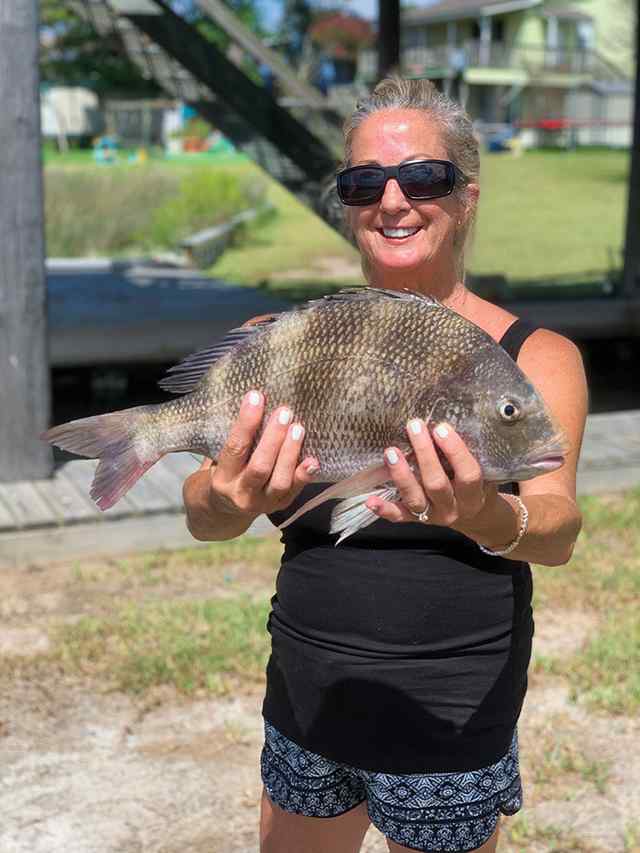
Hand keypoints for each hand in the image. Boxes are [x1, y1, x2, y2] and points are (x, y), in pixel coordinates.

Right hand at [208, 390, 318, 518]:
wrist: (222, 512)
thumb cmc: (223, 474)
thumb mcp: (216, 459)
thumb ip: (233, 439)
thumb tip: (254, 402)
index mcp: (222, 479)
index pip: (235, 448)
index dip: (246, 423)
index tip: (256, 397)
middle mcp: (242, 494)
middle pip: (260, 466)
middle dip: (274, 438)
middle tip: (284, 412)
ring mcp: (262, 504)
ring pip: (280, 481)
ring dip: (291, 453)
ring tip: (299, 429)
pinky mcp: (279, 506)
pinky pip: (294, 491)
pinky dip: (304, 475)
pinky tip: (314, 460)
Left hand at [366, 420, 499, 531]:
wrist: (474, 517)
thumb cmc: (475, 486)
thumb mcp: (483, 473)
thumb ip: (469, 454)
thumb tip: (448, 419)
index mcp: (473, 496)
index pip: (468, 475)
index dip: (455, 451)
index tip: (442, 428)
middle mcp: (453, 508)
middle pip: (436, 484)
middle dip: (424, 454)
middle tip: (414, 427)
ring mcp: (433, 516)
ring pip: (415, 498)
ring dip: (401, 474)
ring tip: (390, 451)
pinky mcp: (415, 520)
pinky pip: (398, 516)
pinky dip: (384, 509)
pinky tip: (370, 500)